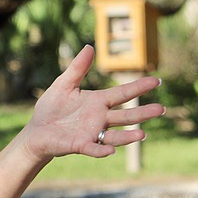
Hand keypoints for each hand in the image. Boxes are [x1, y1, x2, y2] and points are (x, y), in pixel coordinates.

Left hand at [23, 45, 164, 161]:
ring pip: (114, 135)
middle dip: (143, 113)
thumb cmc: (52, 108)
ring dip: (128, 136)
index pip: (122, 94)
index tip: (157, 80)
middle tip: (161, 109)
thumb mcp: (64, 84)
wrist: (37, 130)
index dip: (139, 87)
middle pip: (125, 116)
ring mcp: (91, 133)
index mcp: (97, 102)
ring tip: (142, 134)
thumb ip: (77, 68)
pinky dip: (101, 150)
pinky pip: (92, 149)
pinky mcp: (79, 145)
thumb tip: (90, 47)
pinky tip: (110, 150)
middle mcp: (100, 119)